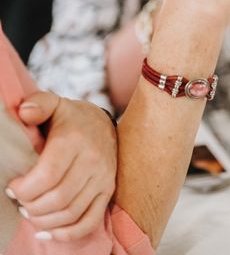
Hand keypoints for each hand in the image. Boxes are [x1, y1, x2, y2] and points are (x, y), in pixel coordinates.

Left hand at [7, 91, 116, 240]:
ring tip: (30, 212)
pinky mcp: (107, 191)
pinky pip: (89, 221)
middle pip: (58, 198)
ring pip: (71, 213)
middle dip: (31, 206)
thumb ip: (38, 104)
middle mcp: (92, 160)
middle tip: (19, 202)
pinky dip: (67, 233)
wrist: (103, 124)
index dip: (25, 188)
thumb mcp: (54, 104)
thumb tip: (24, 112)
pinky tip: (47, 232)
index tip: (12, 187)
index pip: (48, 175)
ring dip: (44, 221)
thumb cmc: (71, 118)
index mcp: (75, 140)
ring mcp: (102, 178)